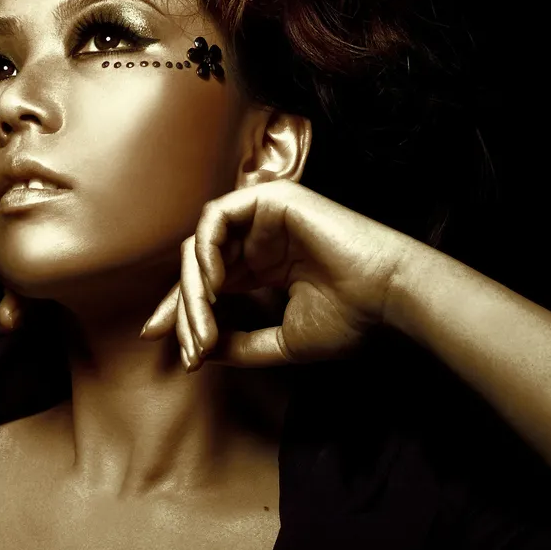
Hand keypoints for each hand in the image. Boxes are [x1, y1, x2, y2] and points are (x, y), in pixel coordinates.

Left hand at [140, 179, 420, 370]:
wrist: (387, 299)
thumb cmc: (350, 320)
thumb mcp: (282, 341)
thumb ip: (238, 344)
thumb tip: (198, 351)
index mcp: (266, 267)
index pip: (209, 283)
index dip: (182, 311)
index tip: (163, 342)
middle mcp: (261, 239)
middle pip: (198, 265)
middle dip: (183, 308)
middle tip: (189, 346)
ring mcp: (264, 217)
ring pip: (201, 245)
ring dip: (194, 286)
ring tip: (205, 321)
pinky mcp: (270, 198)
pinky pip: (216, 218)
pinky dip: (205, 249)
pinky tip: (215, 282)